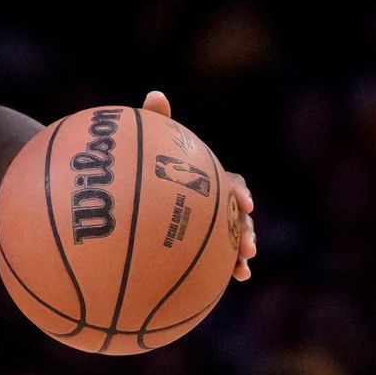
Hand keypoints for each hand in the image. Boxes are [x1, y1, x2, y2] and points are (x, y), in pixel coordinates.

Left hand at [143, 90, 256, 281]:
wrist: (127, 203)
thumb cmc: (140, 167)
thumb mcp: (146, 146)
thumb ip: (155, 123)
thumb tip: (156, 94)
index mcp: (206, 180)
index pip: (231, 184)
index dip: (240, 192)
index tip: (243, 203)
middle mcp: (212, 204)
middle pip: (239, 217)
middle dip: (248, 229)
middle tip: (248, 243)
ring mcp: (207, 228)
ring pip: (232, 240)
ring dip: (241, 252)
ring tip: (243, 266)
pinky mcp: (198, 249)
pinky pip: (217, 261)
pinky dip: (228, 269)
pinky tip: (233, 280)